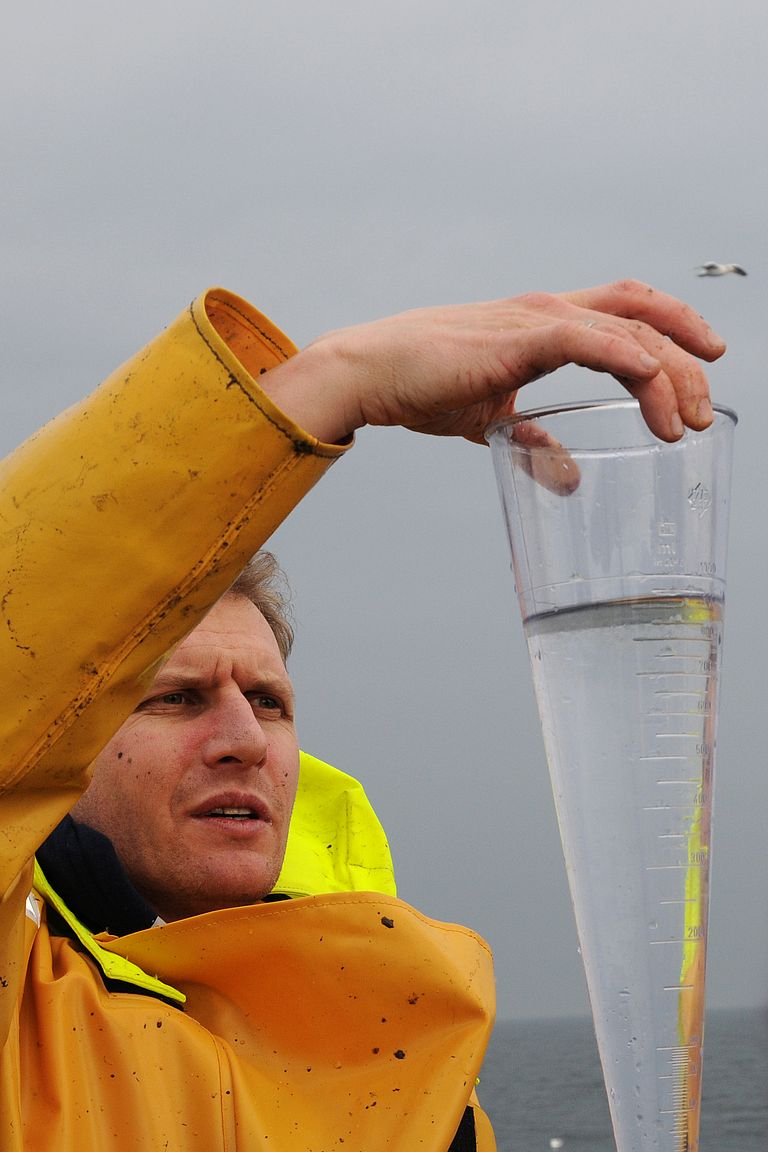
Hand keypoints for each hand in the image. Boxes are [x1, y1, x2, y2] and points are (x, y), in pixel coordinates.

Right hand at [262, 280, 724, 444]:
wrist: (372, 371)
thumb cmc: (422, 387)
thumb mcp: (492, 420)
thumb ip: (535, 441)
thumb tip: (570, 478)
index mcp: (546, 323)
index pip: (628, 312)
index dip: (674, 333)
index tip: (701, 373)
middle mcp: (550, 309)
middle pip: (644, 316)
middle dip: (687, 362)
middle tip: (701, 414)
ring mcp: (537, 319)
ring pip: (630, 330)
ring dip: (670, 374)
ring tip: (685, 421)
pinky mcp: (520, 338)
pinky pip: (591, 340)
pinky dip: (629, 359)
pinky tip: (652, 386)